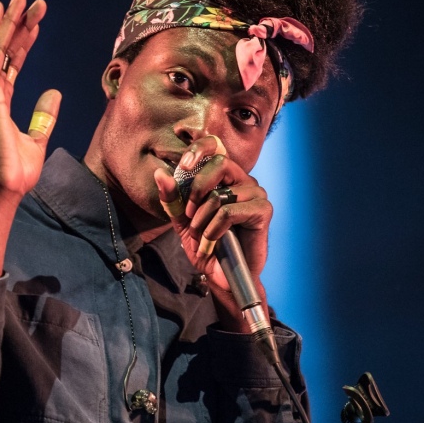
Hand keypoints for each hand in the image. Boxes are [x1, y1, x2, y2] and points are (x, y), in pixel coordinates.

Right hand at [0, 0, 60, 280]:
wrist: (4, 191)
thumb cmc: (16, 172)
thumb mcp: (37, 139)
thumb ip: (44, 116)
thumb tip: (55, 93)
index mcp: (1, 102)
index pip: (13, 62)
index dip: (25, 39)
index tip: (37, 20)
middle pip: (4, 51)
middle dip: (16, 24)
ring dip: (5, 25)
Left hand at [153, 136, 272, 318]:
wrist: (223, 275)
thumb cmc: (206, 245)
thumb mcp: (182, 220)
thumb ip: (172, 198)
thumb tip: (160, 173)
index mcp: (225, 177)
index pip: (216, 147)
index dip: (200, 149)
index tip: (184, 165)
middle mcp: (243, 180)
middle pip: (219, 164)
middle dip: (197, 190)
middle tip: (189, 214)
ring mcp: (256, 193)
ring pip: (221, 194)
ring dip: (203, 219)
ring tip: (202, 236)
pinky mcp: (263, 210)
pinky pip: (229, 211)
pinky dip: (214, 228)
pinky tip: (213, 241)